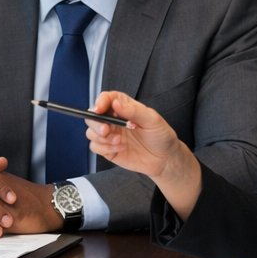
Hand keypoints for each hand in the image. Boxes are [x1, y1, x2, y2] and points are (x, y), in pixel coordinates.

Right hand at [86, 90, 201, 217]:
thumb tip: (116, 103)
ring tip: (119, 141)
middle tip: (106, 130)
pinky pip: (95, 147)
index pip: (106, 99)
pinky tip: (119, 148)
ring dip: (101, 138)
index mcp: (124, 107)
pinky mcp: (108, 149)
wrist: (165, 159)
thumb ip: (133, 111)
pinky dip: (104, 148)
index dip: (100, 102)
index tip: (99, 109)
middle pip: (93, 116)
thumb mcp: (152, 120)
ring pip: (91, 132)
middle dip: (96, 124)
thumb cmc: (161, 136)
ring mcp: (110, 135)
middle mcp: (114, 120)